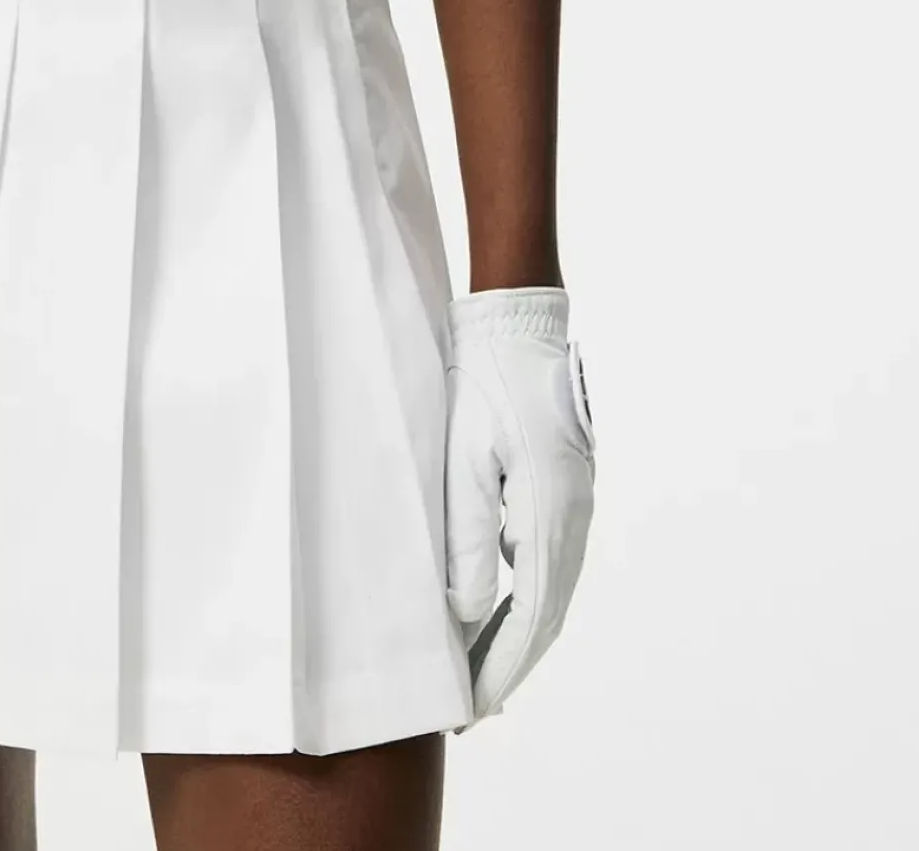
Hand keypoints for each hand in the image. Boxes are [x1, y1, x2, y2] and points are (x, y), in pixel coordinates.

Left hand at [442, 286, 595, 725]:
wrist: (519, 323)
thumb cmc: (485, 384)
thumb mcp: (462, 462)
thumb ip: (464, 543)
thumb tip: (465, 617)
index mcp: (550, 516)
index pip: (528, 619)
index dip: (499, 671)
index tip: (469, 713)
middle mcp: (572, 518)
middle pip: (545, 616)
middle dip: (509, 665)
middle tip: (472, 711)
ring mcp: (574, 503)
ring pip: (548, 592)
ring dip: (518, 636)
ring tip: (481, 675)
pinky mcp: (564, 488)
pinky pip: (547, 563)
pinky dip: (524, 599)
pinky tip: (497, 611)